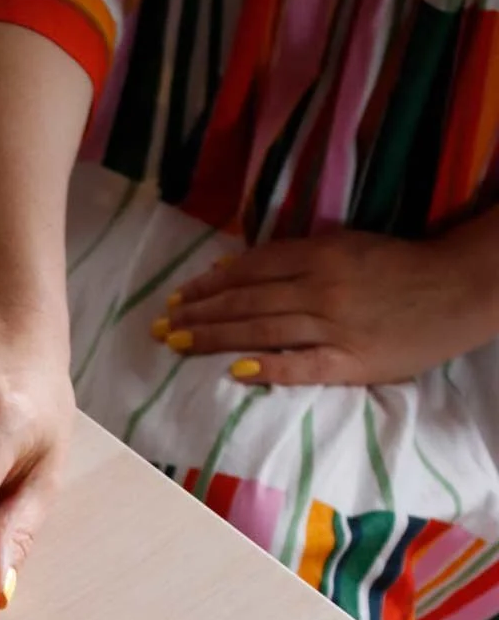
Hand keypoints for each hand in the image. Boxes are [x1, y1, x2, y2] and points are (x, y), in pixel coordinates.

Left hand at [157, 227, 497, 385]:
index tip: (178, 297)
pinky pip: (299, 366)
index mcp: (318, 256)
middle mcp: (318, 287)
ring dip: (214, 337)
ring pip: (260, 330)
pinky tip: (233, 372)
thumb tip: (242, 270)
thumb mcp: (348, 247)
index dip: (210, 285)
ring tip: (179, 344)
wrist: (456, 289)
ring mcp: (332, 326)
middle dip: (199, 313)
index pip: (251, 270)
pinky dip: (265, 367)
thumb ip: (299, 258)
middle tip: (161, 325)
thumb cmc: (400, 267)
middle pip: (246, 301)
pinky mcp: (350, 361)